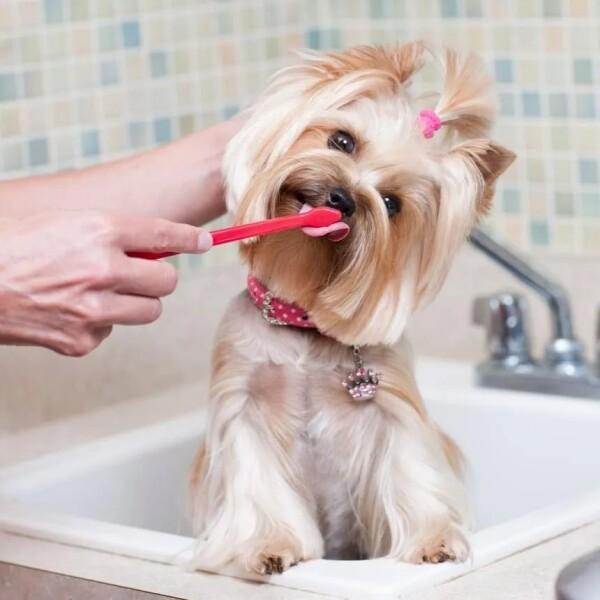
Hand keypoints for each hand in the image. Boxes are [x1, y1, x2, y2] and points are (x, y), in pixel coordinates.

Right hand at [0, 210, 212, 355]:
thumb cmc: (6, 246)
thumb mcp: (58, 222)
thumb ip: (105, 233)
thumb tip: (146, 247)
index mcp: (98, 230)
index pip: (164, 233)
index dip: (190, 239)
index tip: (205, 243)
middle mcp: (103, 269)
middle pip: (167, 281)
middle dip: (158, 277)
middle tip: (140, 274)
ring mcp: (93, 309)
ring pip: (150, 311)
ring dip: (136, 302)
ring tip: (102, 293)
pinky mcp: (80, 340)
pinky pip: (111, 332)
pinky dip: (99, 324)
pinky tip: (69, 312)